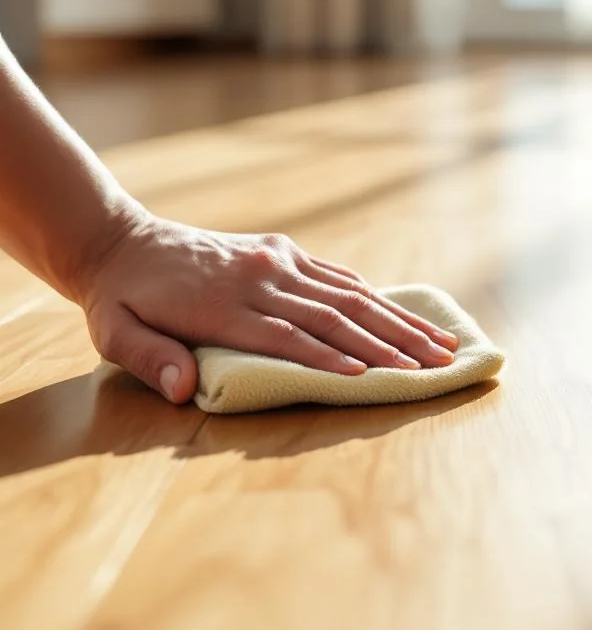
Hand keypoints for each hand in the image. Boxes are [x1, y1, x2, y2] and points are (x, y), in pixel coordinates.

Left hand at [76, 214, 459, 403]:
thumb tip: (181, 388)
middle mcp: (260, 278)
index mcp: (223, 305)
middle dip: (389, 343)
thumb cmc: (122, 301)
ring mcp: (277, 259)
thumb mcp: (115, 335)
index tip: (371, 376)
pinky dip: (374, 296)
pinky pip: (337, 275)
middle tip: (434, 365)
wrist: (122, 241)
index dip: (330, 357)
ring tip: (439, 343)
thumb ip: (150, 359)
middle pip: (334, 314)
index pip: (288, 335)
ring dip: (397, 320)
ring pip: (349, 293)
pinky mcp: (283, 250)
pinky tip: (403, 315)